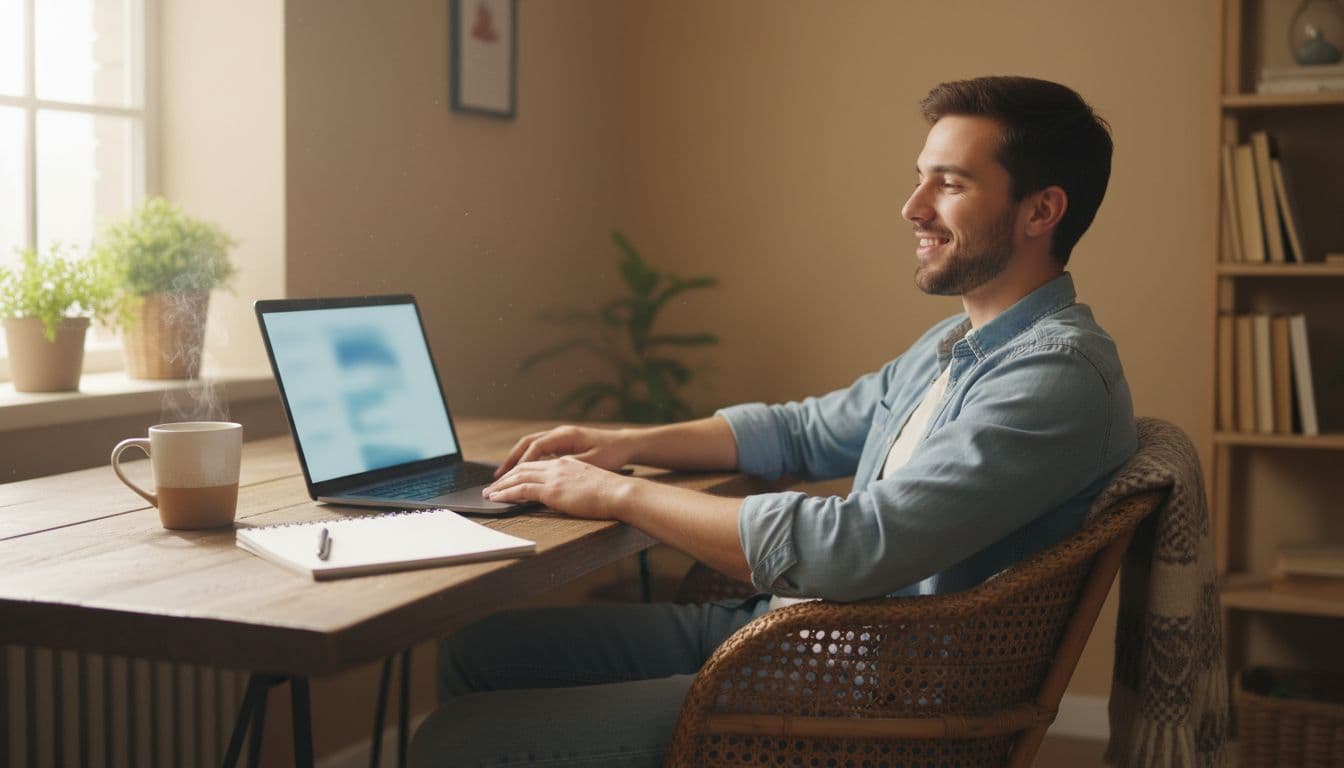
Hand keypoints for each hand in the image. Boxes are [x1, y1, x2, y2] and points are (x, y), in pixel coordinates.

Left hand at [483, 456, 636, 518]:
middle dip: (505, 477)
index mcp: (566, 462)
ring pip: (518, 477)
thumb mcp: (590, 482)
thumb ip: (575, 483)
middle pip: (523, 468)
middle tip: (492, 486)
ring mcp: (553, 476)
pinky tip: (497, 498)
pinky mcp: (551, 490)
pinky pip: (521, 490)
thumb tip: (569, 493)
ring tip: (489, 494)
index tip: (510, 479)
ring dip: (500, 486)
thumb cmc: (611, 491)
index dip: (520, 471)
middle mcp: (556, 465)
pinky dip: (506, 493)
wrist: (619, 492)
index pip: (536, 464)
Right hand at [493, 425, 632, 477]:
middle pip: (527, 444)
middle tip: (498, 477)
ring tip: (504, 475)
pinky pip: (539, 450)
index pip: (535, 447)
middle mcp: (559, 433)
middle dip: (510, 460)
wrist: (626, 444)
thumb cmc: (612, 453)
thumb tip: (548, 473)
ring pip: (531, 446)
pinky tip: (523, 473)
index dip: (521, 463)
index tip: (509, 478)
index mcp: (565, 435)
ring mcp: (560, 438)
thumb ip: (569, 466)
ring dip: (517, 460)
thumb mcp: (591, 461)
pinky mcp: (563, 444)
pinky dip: (528, 460)